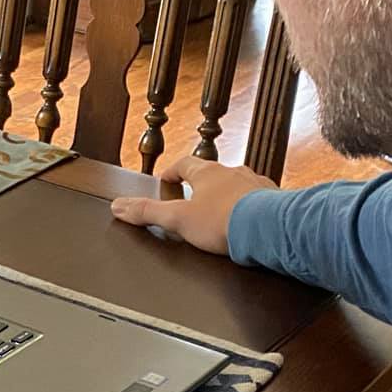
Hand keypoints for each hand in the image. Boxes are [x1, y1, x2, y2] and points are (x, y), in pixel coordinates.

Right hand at [111, 155, 275, 255]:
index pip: (184, 163)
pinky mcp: (273, 199)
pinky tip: (248, 219)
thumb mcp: (177, 219)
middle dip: (201, 184)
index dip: (173, 172)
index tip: (167, 180)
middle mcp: (232, 172)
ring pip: (237, 183)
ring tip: (220, 210)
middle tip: (192, 197)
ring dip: (228, 193)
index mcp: (207, 172)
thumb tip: (119, 207)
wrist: (268, 228)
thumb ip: (148, 213)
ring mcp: (255, 184)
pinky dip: (250, 205)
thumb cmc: (224, 221)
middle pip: (212, 172)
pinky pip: (258, 198)